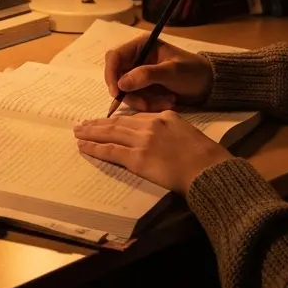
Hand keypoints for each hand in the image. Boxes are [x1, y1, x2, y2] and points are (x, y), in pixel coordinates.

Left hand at [73, 111, 230, 195]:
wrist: (209, 170)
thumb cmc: (206, 157)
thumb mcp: (188, 132)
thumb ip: (171, 129)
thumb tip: (159, 135)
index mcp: (164, 116)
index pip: (135, 117)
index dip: (118, 119)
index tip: (107, 120)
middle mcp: (150, 124)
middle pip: (118, 122)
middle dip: (98, 123)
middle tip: (83, 123)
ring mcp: (142, 141)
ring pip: (110, 133)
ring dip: (91, 132)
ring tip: (78, 132)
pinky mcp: (137, 158)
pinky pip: (110, 151)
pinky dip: (94, 147)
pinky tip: (83, 146)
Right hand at [104, 37, 213, 111]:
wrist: (208, 85)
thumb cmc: (192, 71)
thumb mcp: (172, 71)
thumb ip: (147, 75)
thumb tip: (121, 84)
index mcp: (140, 46)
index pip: (114, 57)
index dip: (111, 74)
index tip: (117, 93)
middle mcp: (136, 58)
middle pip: (117, 77)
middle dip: (131, 94)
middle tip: (146, 105)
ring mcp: (138, 74)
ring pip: (126, 91)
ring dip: (143, 101)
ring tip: (166, 102)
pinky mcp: (143, 88)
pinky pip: (136, 99)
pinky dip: (149, 104)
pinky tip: (167, 103)